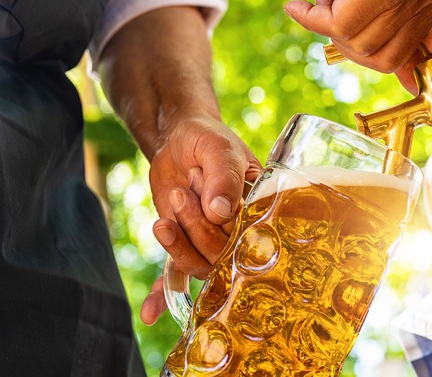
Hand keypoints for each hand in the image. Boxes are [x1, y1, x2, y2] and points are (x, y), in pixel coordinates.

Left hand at [139, 114, 261, 323]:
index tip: (207, 195)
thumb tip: (220, 212)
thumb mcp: (218, 149)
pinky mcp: (185, 244)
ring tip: (165, 217)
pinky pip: (178, 274)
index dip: (226, 222)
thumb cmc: (207, 140)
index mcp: (260, 209)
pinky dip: (163, 295)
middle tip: (182, 193)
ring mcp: (212, 240)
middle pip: (222, 251)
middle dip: (196, 226)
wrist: (179, 138)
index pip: (251, 233)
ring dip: (178, 246)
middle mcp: (240, 231)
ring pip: (199, 264)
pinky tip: (150, 314)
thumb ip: (223, 177)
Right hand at [285, 0, 431, 116]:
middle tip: (336, 19)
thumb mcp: (372, 8)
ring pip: (362, 46)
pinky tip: (303, 5)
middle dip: (353, 48)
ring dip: (331, 27)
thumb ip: (391, 40)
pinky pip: (340, 27)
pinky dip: (314, 17)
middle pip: (389, 61)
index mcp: (429, 6)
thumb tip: (410, 82)